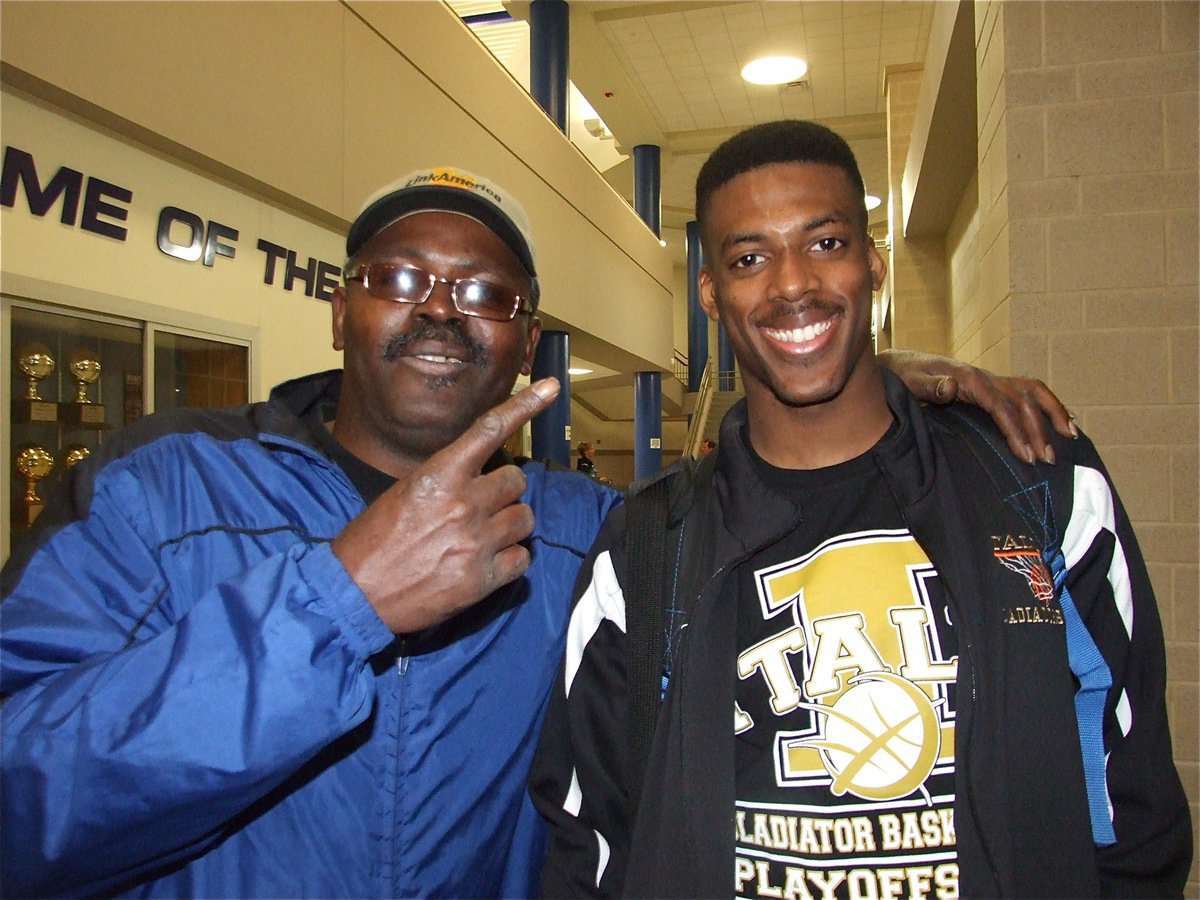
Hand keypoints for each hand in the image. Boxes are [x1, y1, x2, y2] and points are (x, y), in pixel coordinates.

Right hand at [332, 378, 560, 632]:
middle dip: (505, 491)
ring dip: (510, 524)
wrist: (354, 593)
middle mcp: (463, 503)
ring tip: (482, 536)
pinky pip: (522, 558)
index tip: (550, 387)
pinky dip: (511, 559)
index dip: (525, 406)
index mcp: (440, 475)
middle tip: (483, 505)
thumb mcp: (405, 493)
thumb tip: (480, 478)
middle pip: (517, 481)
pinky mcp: (483, 579)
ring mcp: (476, 541)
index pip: (490, 430)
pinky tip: (486, 562)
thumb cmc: (373, 541)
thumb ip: (447, 480)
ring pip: (525, 519)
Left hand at [879, 349, 1076, 463]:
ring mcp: (991, 380)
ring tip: (1071, 436)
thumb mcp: (910, 382)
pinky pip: (1026, 392)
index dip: (1015, 430)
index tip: (1026, 456)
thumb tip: (952, 387)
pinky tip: (1062, 421)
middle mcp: (985, 377)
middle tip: (1048, 460)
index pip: (1000, 406)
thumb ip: (930, 387)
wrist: (900, 364)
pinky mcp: (992, 386)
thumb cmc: (903, 377)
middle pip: (1022, 401)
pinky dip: (1047, 405)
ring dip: (1052, 413)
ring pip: (1031, 391)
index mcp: (968, 379)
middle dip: (1038, 430)